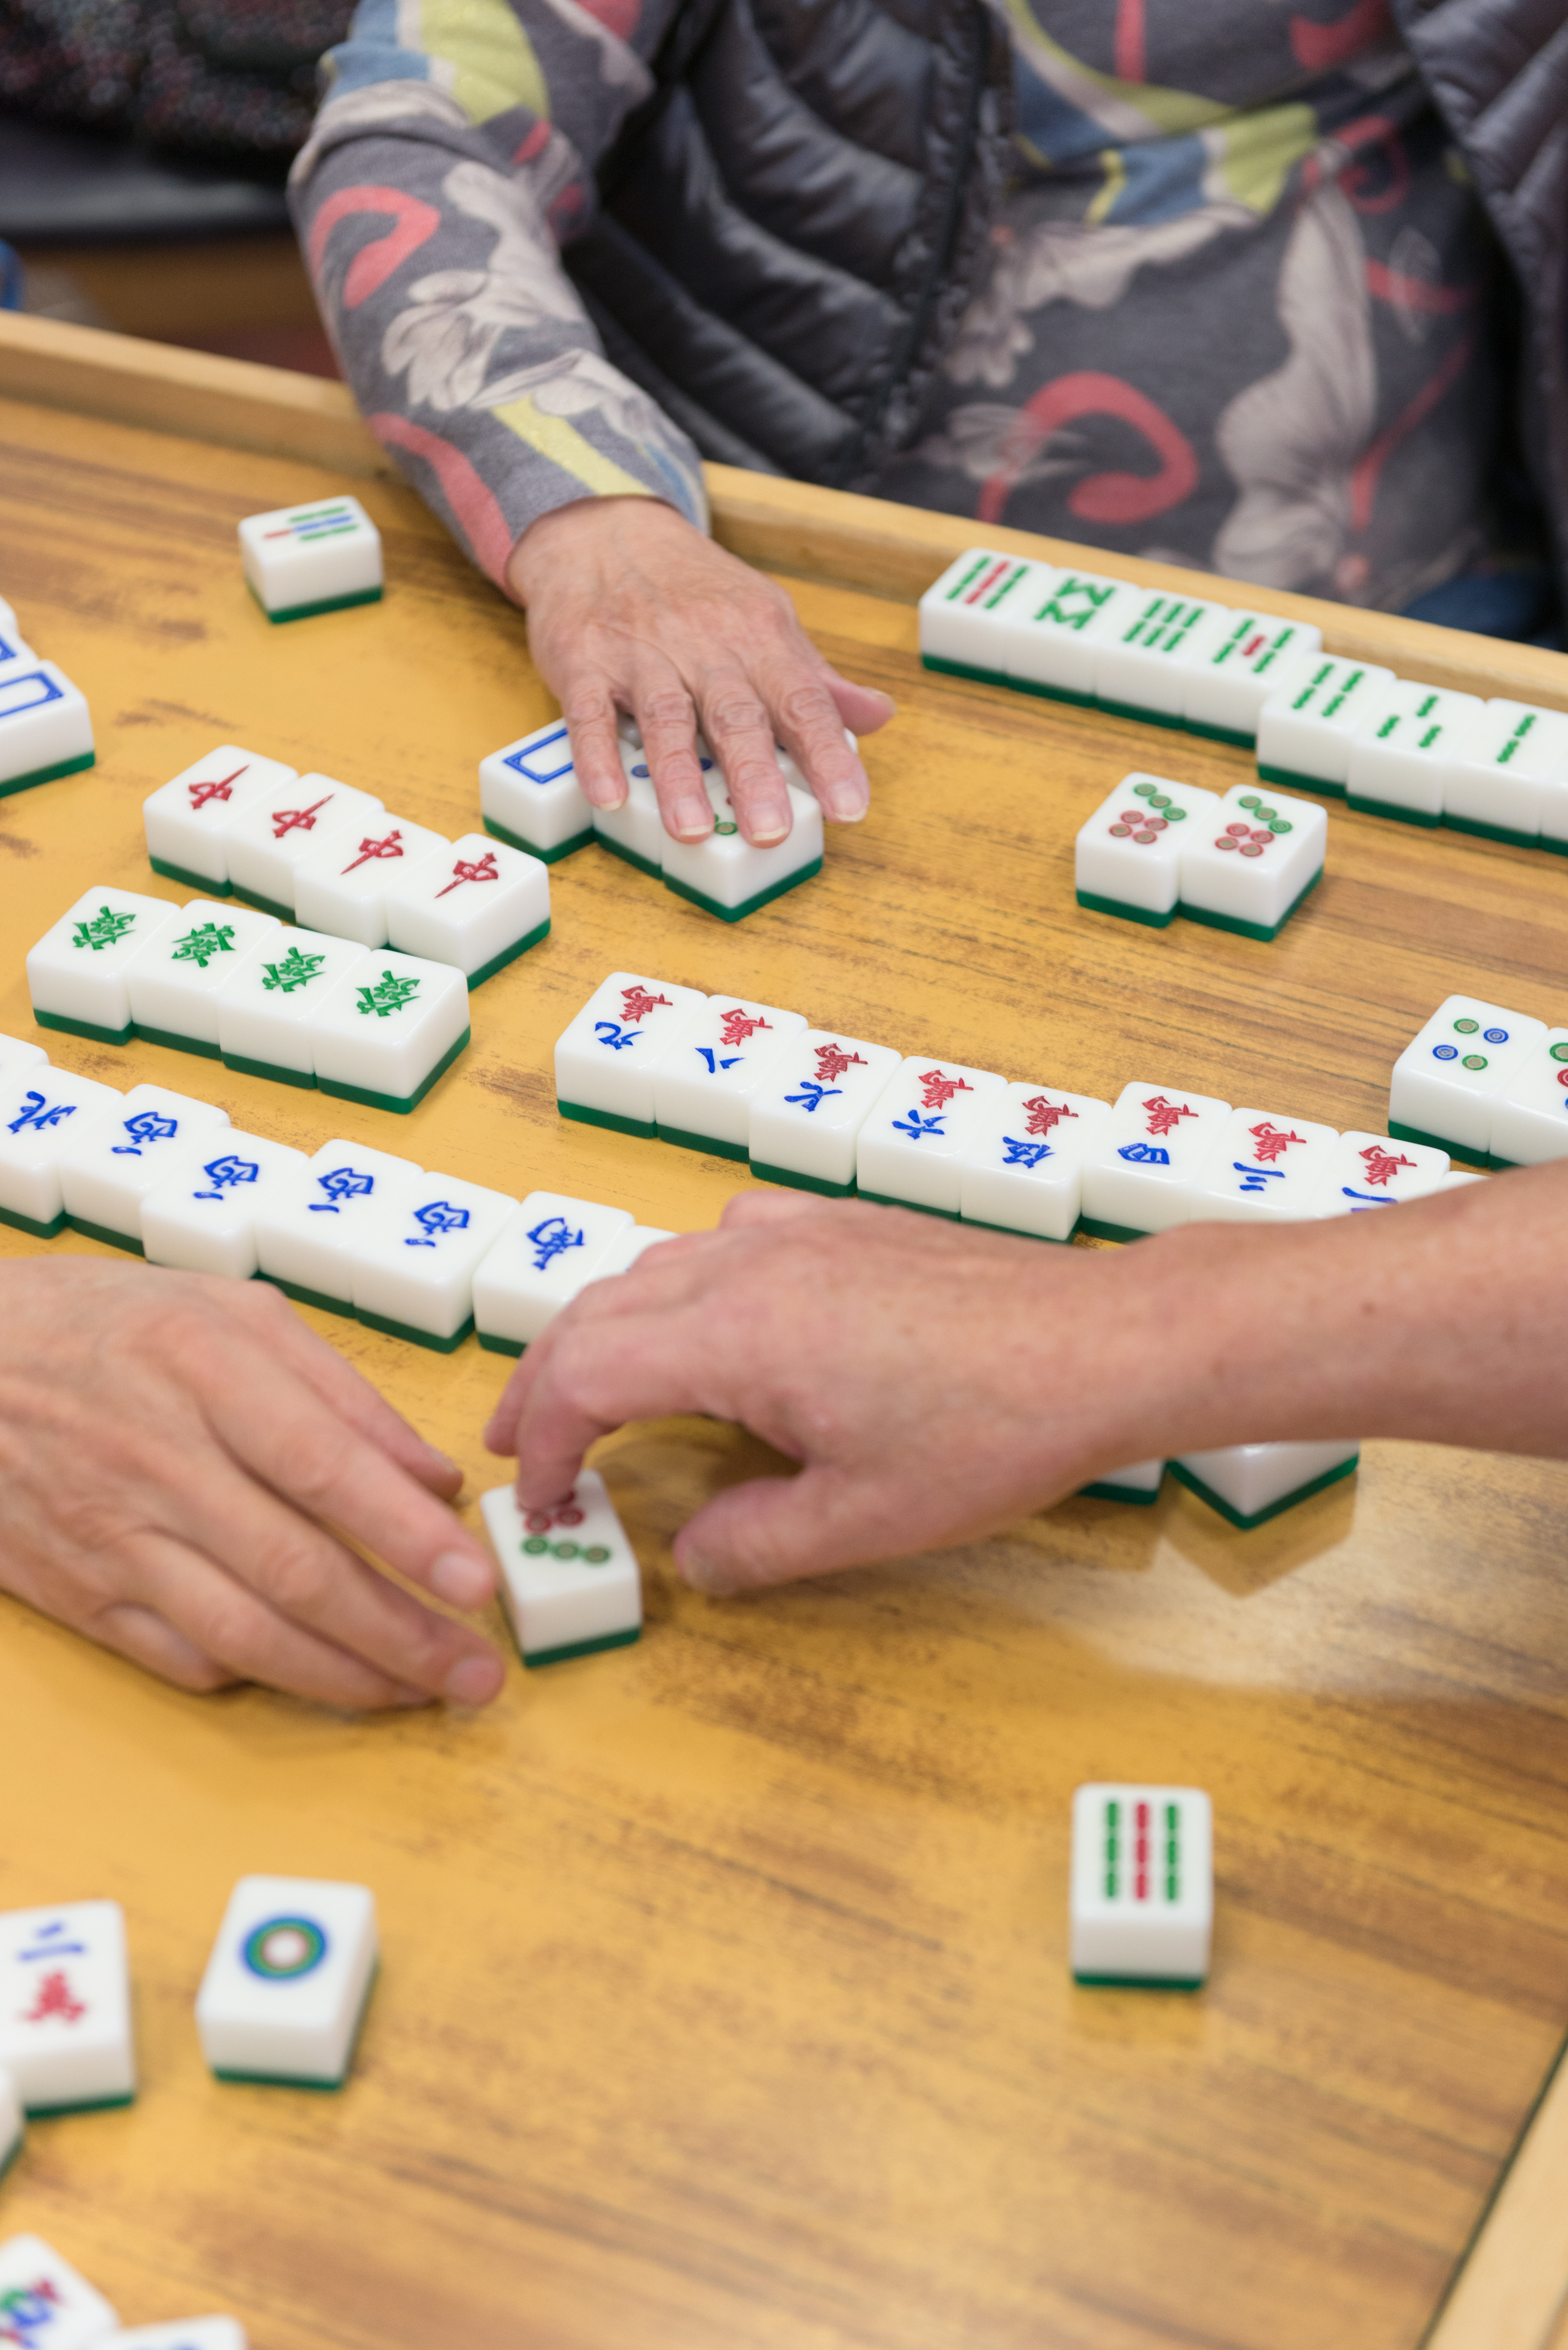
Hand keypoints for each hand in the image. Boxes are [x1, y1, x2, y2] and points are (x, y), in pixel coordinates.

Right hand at [0, 1259, 504, 1709]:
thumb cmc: (109, 1324)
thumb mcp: (231, 1312)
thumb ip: (343, 1391)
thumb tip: (435, 1475)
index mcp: (205, 1372)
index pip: (323, 1468)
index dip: (405, 1533)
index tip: (475, 1580)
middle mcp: (159, 1462)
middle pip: (297, 1570)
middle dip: (402, 1634)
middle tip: (478, 1671)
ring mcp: (113, 1539)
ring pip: (246, 1633)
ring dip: (346, 1676)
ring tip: (421, 1691)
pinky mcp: (79, 1594)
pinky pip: (183, 1657)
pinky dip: (262, 1675)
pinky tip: (322, 1676)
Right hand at [485, 1193, 1173, 1592]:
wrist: (1099, 1345)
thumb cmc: (993, 1426)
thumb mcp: (862, 1518)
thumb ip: (754, 1544)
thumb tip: (694, 1559)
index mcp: (736, 1333)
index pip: (585, 1373)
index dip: (546, 1442)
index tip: (543, 1498)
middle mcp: (750, 1264)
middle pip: (600, 1308)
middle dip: (547, 1379)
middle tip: (521, 1443)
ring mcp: (798, 1232)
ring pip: (656, 1266)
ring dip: (608, 1329)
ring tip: (597, 1387)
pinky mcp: (844, 1225)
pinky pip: (728, 1239)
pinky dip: (683, 1283)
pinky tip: (709, 1320)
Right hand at [507, 496, 894, 847]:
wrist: (605, 531)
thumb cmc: (694, 592)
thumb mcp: (764, 620)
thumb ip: (815, 679)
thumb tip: (878, 716)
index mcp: (759, 636)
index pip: (803, 701)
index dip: (828, 756)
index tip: (849, 807)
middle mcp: (704, 644)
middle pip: (736, 714)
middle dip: (755, 775)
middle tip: (770, 832)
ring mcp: (642, 653)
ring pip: (666, 716)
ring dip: (678, 775)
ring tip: (691, 830)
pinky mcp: (584, 662)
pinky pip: (590, 713)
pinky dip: (597, 756)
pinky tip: (610, 798)